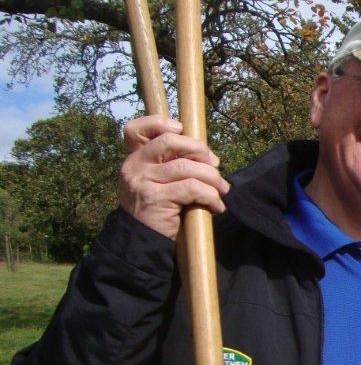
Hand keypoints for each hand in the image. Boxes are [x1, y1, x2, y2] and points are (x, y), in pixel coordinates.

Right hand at [118, 115, 229, 239]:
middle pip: (169, 142)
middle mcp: (134, 166)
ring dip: (212, 178)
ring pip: (187, 167)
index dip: (159, 123)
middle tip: (215, 164)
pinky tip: (217, 206)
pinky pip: (192, 188)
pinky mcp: (156, 199)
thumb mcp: (158, 182)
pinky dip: (211, 196)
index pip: (135, 129)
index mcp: (133, 159)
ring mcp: (142, 182)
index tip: (182, 129)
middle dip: (199, 150)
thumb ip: (171, 164)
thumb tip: (207, 154)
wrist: (142, 242)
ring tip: (222, 189)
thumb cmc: (159, 209)